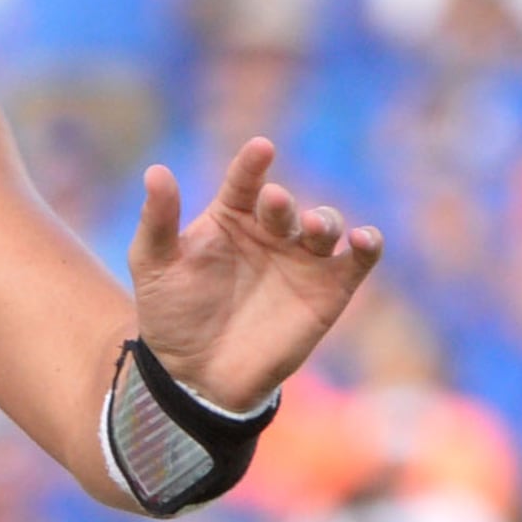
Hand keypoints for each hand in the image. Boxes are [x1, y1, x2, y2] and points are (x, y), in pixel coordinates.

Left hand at [127, 138, 381, 413]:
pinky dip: (368, 245)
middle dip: (282, 202)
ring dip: (325, 219)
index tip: (261, 148)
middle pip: (285, 206)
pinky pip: (357, 262)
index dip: (252, 164)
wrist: (197, 373)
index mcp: (229, 217)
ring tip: (315, 226)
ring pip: (325, 226)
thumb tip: (156, 171)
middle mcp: (269, 232)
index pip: (244, 181)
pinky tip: (364, 239)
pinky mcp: (329, 291)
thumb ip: (158, 219)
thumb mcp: (153, 264)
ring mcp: (302, 260)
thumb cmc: (171, 312)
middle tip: (274, 202)